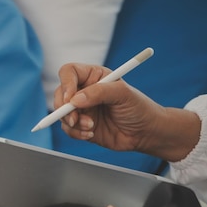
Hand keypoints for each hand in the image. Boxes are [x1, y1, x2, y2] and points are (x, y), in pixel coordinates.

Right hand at [54, 63, 199, 160]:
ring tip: (90, 127)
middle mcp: (84, 91)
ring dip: (73, 123)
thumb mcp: (123, 94)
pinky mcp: (80, 125)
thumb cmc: (138, 108)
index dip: (66, 84)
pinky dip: (76, 133)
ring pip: (61, 113)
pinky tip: (90, 134)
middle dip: (64, 108)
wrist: (146, 133)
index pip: (69, 72)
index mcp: (94, 76)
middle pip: (60, 94)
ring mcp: (81, 108)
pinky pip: (67, 129)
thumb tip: (75, 100)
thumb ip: (99, 92)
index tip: (70, 99)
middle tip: (73, 119)